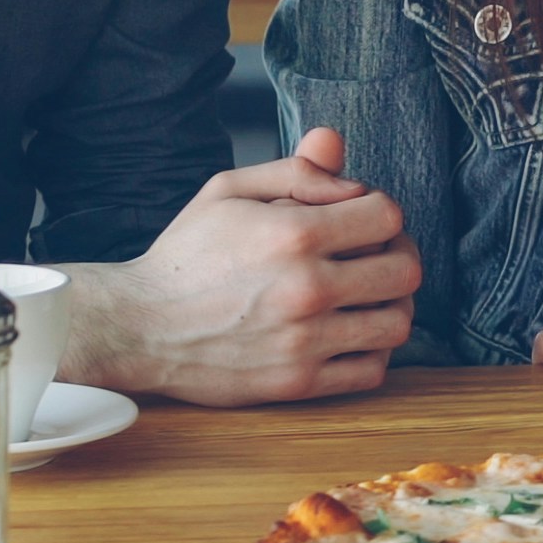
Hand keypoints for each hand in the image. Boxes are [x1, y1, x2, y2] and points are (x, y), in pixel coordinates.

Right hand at [71, 127, 420, 405]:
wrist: (138, 326)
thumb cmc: (186, 254)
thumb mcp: (229, 190)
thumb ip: (295, 169)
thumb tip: (344, 158)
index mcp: (293, 235)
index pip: (388, 216)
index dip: (379, 210)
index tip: (358, 218)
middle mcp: (306, 290)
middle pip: (404, 271)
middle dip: (396, 254)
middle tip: (373, 255)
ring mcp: (304, 342)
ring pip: (396, 324)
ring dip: (390, 304)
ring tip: (365, 295)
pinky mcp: (296, 383)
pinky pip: (371, 371)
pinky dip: (372, 350)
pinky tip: (349, 332)